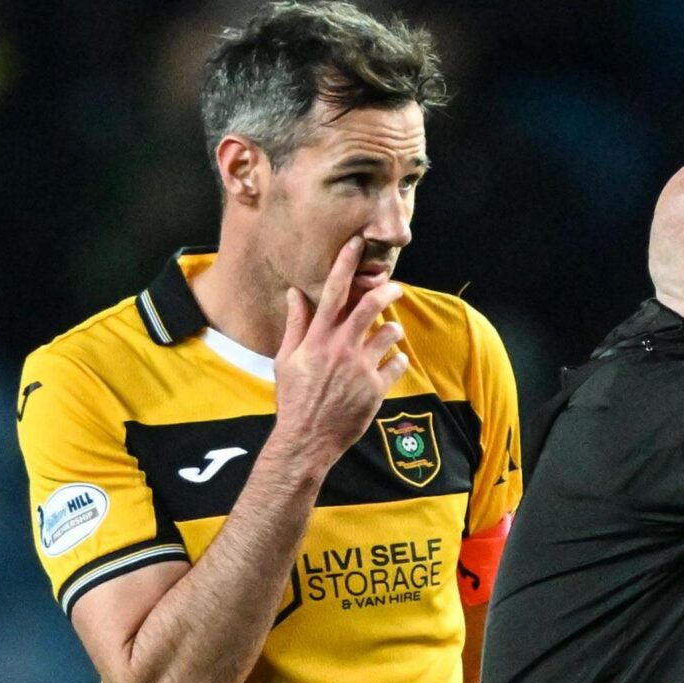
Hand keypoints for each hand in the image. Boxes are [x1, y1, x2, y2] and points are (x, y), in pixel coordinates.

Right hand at [268, 237, 408, 469]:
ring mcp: (361, 368)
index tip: (356, 244)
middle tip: (395, 287)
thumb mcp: (286, 359)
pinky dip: (397, 361)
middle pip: (370, 307)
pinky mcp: (376, 388)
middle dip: (387, 291)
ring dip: (393, 330)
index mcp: (317, 339)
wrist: (307, 438)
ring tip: (390, 334)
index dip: (345, 265)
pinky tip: (392, 363)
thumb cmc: (294, 397)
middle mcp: (341, 348)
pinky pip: (397, 364)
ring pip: (389, 334)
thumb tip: (296, 293)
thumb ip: (296, 325)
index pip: (333, 293)